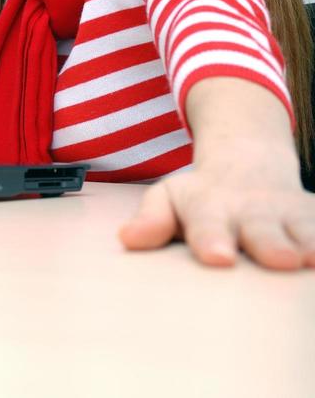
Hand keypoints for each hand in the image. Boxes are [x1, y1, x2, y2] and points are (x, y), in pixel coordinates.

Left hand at [118, 145, 314, 269]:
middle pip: (261, 228)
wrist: (248, 164)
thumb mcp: (170, 198)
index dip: (212, 239)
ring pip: (303, 228)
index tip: (218, 257)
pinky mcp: (313, 217)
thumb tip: (127, 239)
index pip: (207, 225)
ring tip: (312, 258)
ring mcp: (287, 214)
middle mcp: (252, 211)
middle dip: (270, 243)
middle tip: (280, 259)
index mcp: (211, 208)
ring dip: (309, 241)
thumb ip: (152, 219)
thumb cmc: (201, 198)